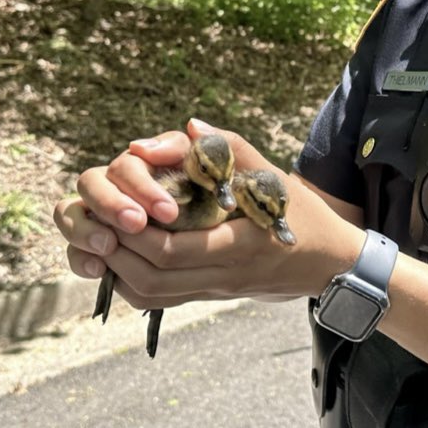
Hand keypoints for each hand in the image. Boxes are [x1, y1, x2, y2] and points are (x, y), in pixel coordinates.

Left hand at [53, 119, 363, 310]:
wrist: (328, 262)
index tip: (121, 207)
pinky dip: (130, 283)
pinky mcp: (209, 296)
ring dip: (118, 270)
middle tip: (100, 221)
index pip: (174, 251)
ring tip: (104, 237)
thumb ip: (232, 149)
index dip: (137, 234)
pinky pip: (160, 301)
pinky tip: (121, 256)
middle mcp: (225, 275)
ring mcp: (215, 290)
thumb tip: (189, 126)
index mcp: (242, 244)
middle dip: (118, 252)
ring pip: (151, 295)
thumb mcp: (274, 175)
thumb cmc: (301, 213)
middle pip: (153, 279)